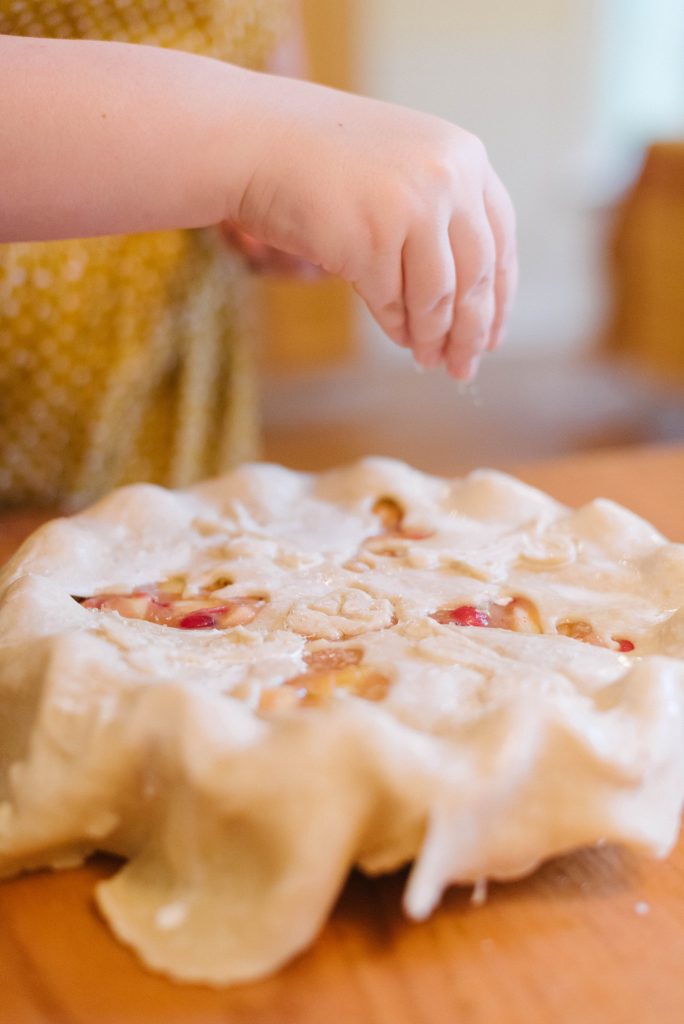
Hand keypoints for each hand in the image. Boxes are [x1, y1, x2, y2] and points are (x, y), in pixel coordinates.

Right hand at [230, 75, 516, 378]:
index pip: (501, 240)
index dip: (500, 296)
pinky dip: (398, 327)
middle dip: (472, 331)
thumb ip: (439, 213)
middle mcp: (448, 177)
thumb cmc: (322, 158)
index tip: (494, 333)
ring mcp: (411, 207)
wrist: (256, 139)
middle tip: (465, 366)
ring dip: (434, 338)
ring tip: (430, 361)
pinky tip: (400, 339)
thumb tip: (464, 300)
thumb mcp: (402, 168)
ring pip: (439, 297)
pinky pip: (394, 301)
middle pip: (476, 275)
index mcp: (465, 157)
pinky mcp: (371, 239)